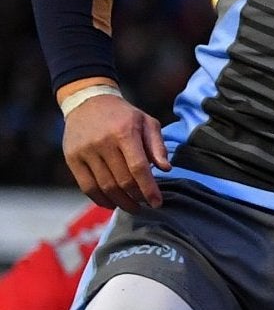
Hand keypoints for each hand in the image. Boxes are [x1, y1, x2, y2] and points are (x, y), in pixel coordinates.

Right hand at [61, 88, 168, 210]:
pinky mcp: (72, 158)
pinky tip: (112, 203)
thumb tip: (166, 169)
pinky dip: (100, 200)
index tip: (157, 203)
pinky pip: (87, 187)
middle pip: (122, 181)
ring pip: (105, 187)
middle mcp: (102, 143)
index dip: (149, 189)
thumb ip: (158, 146)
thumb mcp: (147, 122)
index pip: (138, 168)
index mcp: (124, 132)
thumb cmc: (123, 116)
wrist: (87, 102)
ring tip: (133, 207)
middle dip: (137, 198)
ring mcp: (85, 151)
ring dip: (121, 202)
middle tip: (146, 205)